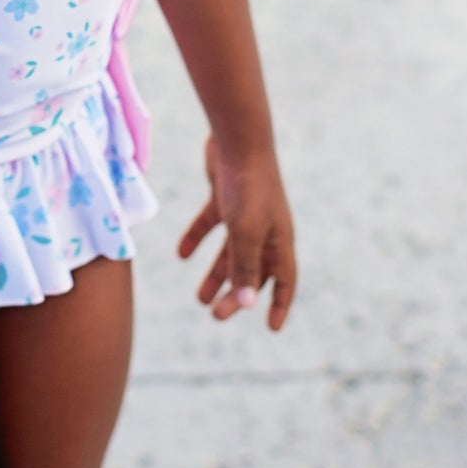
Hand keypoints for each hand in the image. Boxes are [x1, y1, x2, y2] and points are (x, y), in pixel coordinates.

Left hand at [177, 133, 296, 329]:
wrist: (237, 139)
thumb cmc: (248, 188)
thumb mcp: (246, 233)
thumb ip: (245, 267)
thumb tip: (246, 304)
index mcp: (279, 239)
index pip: (284, 279)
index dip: (279, 304)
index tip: (271, 328)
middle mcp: (265, 228)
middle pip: (252, 269)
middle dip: (236, 294)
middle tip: (215, 315)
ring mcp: (245, 211)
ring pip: (231, 251)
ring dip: (217, 274)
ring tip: (200, 298)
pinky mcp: (225, 196)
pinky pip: (211, 224)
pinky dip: (197, 238)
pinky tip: (182, 253)